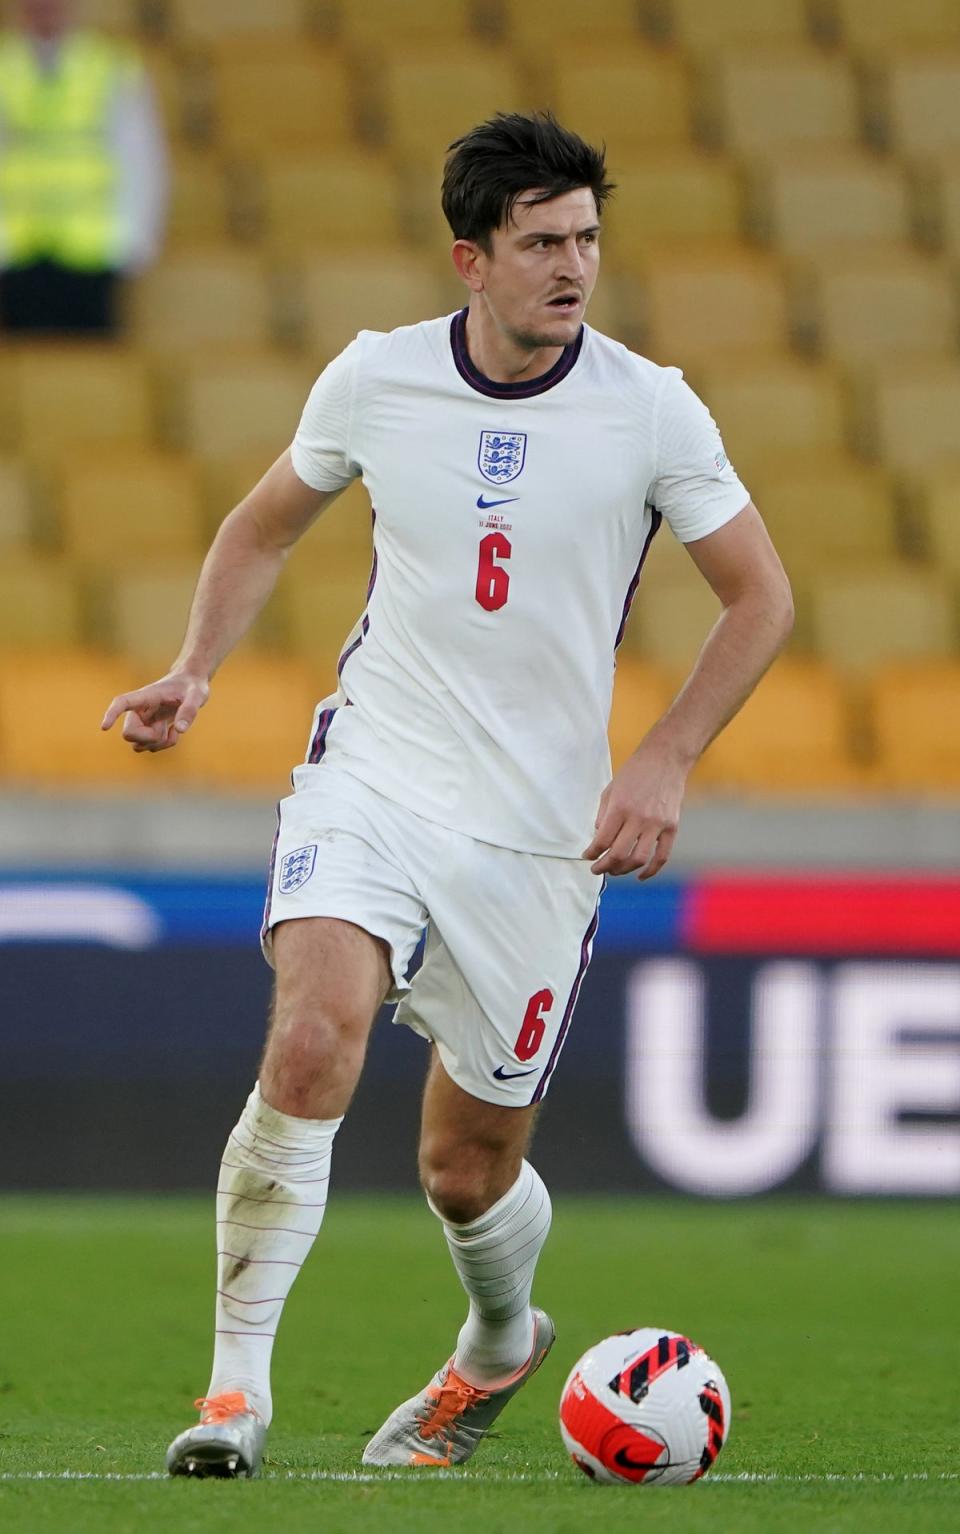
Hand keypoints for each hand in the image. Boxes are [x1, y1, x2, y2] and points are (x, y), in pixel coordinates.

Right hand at [100, 671, 208, 752]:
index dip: (111, 714)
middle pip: (128, 733)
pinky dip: (164, 745)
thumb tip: (179, 730)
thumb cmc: (193, 685)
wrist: (192, 685)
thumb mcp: (198, 694)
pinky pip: (149, 748)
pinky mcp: (149, 731)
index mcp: (146, 696)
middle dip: (148, 739)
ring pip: (138, 745)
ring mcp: (143, 722)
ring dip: (157, 744)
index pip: (122, 703)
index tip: (104, 728)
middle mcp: (140, 710)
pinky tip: (173, 731)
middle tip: (166, 730)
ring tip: (172, 729)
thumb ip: (190, 710)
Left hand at [582, 737, 688, 879]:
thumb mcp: (610, 790)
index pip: (601, 841)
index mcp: (619, 807)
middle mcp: (638, 818)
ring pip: (638, 859)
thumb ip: (603, 816)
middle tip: (597, 868)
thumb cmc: (634, 773)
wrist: (665, 759)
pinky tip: (640, 875)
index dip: (592, 853)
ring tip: (615, 870)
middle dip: (604, 866)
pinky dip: (651, 870)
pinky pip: (662, 856)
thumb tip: (599, 839)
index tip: (587, 856)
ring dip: (623, 870)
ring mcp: (657, 824)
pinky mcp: (672, 827)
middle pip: (618, 855)